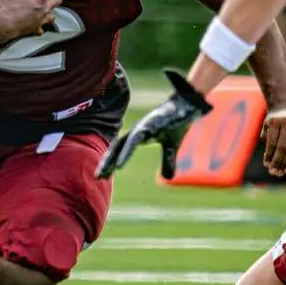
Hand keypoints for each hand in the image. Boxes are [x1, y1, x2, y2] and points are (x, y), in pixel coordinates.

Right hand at [0, 0, 60, 40]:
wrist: (3, 25)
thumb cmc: (8, 7)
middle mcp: (43, 9)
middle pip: (57, 0)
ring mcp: (40, 20)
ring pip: (52, 16)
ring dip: (51, 11)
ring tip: (47, 8)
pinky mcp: (34, 29)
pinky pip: (40, 29)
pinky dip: (40, 27)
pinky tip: (37, 26)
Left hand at [96, 70, 211, 179]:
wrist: (188, 106)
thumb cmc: (177, 124)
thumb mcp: (172, 148)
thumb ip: (168, 162)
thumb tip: (167, 178)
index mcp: (139, 135)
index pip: (120, 148)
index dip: (110, 160)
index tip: (102, 175)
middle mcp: (137, 130)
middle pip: (116, 147)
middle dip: (106, 162)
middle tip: (97, 177)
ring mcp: (142, 127)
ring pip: (121, 144)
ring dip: (111, 159)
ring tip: (103, 174)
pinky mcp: (149, 125)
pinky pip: (134, 140)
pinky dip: (125, 152)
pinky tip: (119, 165)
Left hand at [261, 104, 285, 175]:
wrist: (285, 107)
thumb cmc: (272, 121)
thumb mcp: (266, 128)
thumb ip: (267, 142)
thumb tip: (269, 163)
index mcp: (276, 122)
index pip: (273, 142)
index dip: (269, 155)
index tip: (266, 165)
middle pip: (283, 147)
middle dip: (278, 161)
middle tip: (273, 172)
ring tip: (280, 173)